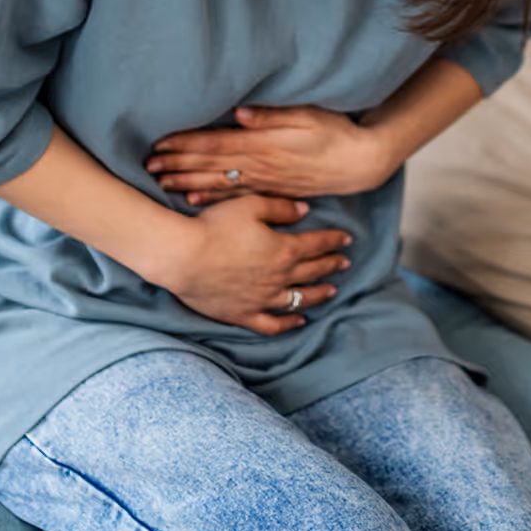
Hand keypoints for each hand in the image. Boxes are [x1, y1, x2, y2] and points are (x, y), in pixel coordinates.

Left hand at [144, 105, 394, 205]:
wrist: (361, 163)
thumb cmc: (337, 132)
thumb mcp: (309, 114)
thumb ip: (272, 114)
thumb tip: (239, 112)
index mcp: (264, 143)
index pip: (216, 143)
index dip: (186, 144)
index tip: (159, 143)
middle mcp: (260, 165)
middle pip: (211, 165)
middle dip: (177, 165)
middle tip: (147, 167)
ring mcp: (265, 181)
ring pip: (219, 183)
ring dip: (188, 183)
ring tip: (161, 183)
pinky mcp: (273, 190)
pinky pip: (236, 197)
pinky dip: (213, 199)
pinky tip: (194, 201)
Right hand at [165, 194, 353, 334]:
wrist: (183, 257)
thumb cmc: (215, 226)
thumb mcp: (250, 206)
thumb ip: (280, 209)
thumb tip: (304, 210)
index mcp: (283, 249)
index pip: (317, 244)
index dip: (334, 241)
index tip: (347, 239)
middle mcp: (278, 277)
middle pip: (313, 272)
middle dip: (331, 265)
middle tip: (344, 263)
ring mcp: (262, 299)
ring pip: (299, 299)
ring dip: (318, 294)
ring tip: (331, 290)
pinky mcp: (243, 314)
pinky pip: (272, 324)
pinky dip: (289, 323)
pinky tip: (299, 320)